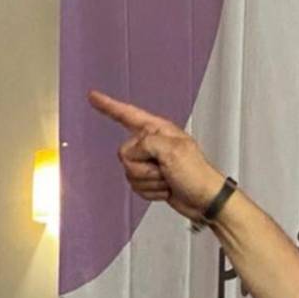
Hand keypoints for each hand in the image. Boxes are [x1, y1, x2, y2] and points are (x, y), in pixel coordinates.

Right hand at [87, 90, 225, 220]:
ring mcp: (152, 164)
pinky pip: (136, 187)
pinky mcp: (151, 181)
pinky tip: (166, 189)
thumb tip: (133, 153)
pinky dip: (151, 192)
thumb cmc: (197, 174)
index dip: (109, 106)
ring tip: (168, 179)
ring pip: (130, 173)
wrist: (206, 200)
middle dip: (143, 167)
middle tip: (164, 169)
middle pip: (125, 154)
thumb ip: (146, 144)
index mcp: (158, 130)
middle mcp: (153, 145)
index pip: (128, 114)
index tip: (93, 96)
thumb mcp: (172, 150)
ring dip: (150, 181)